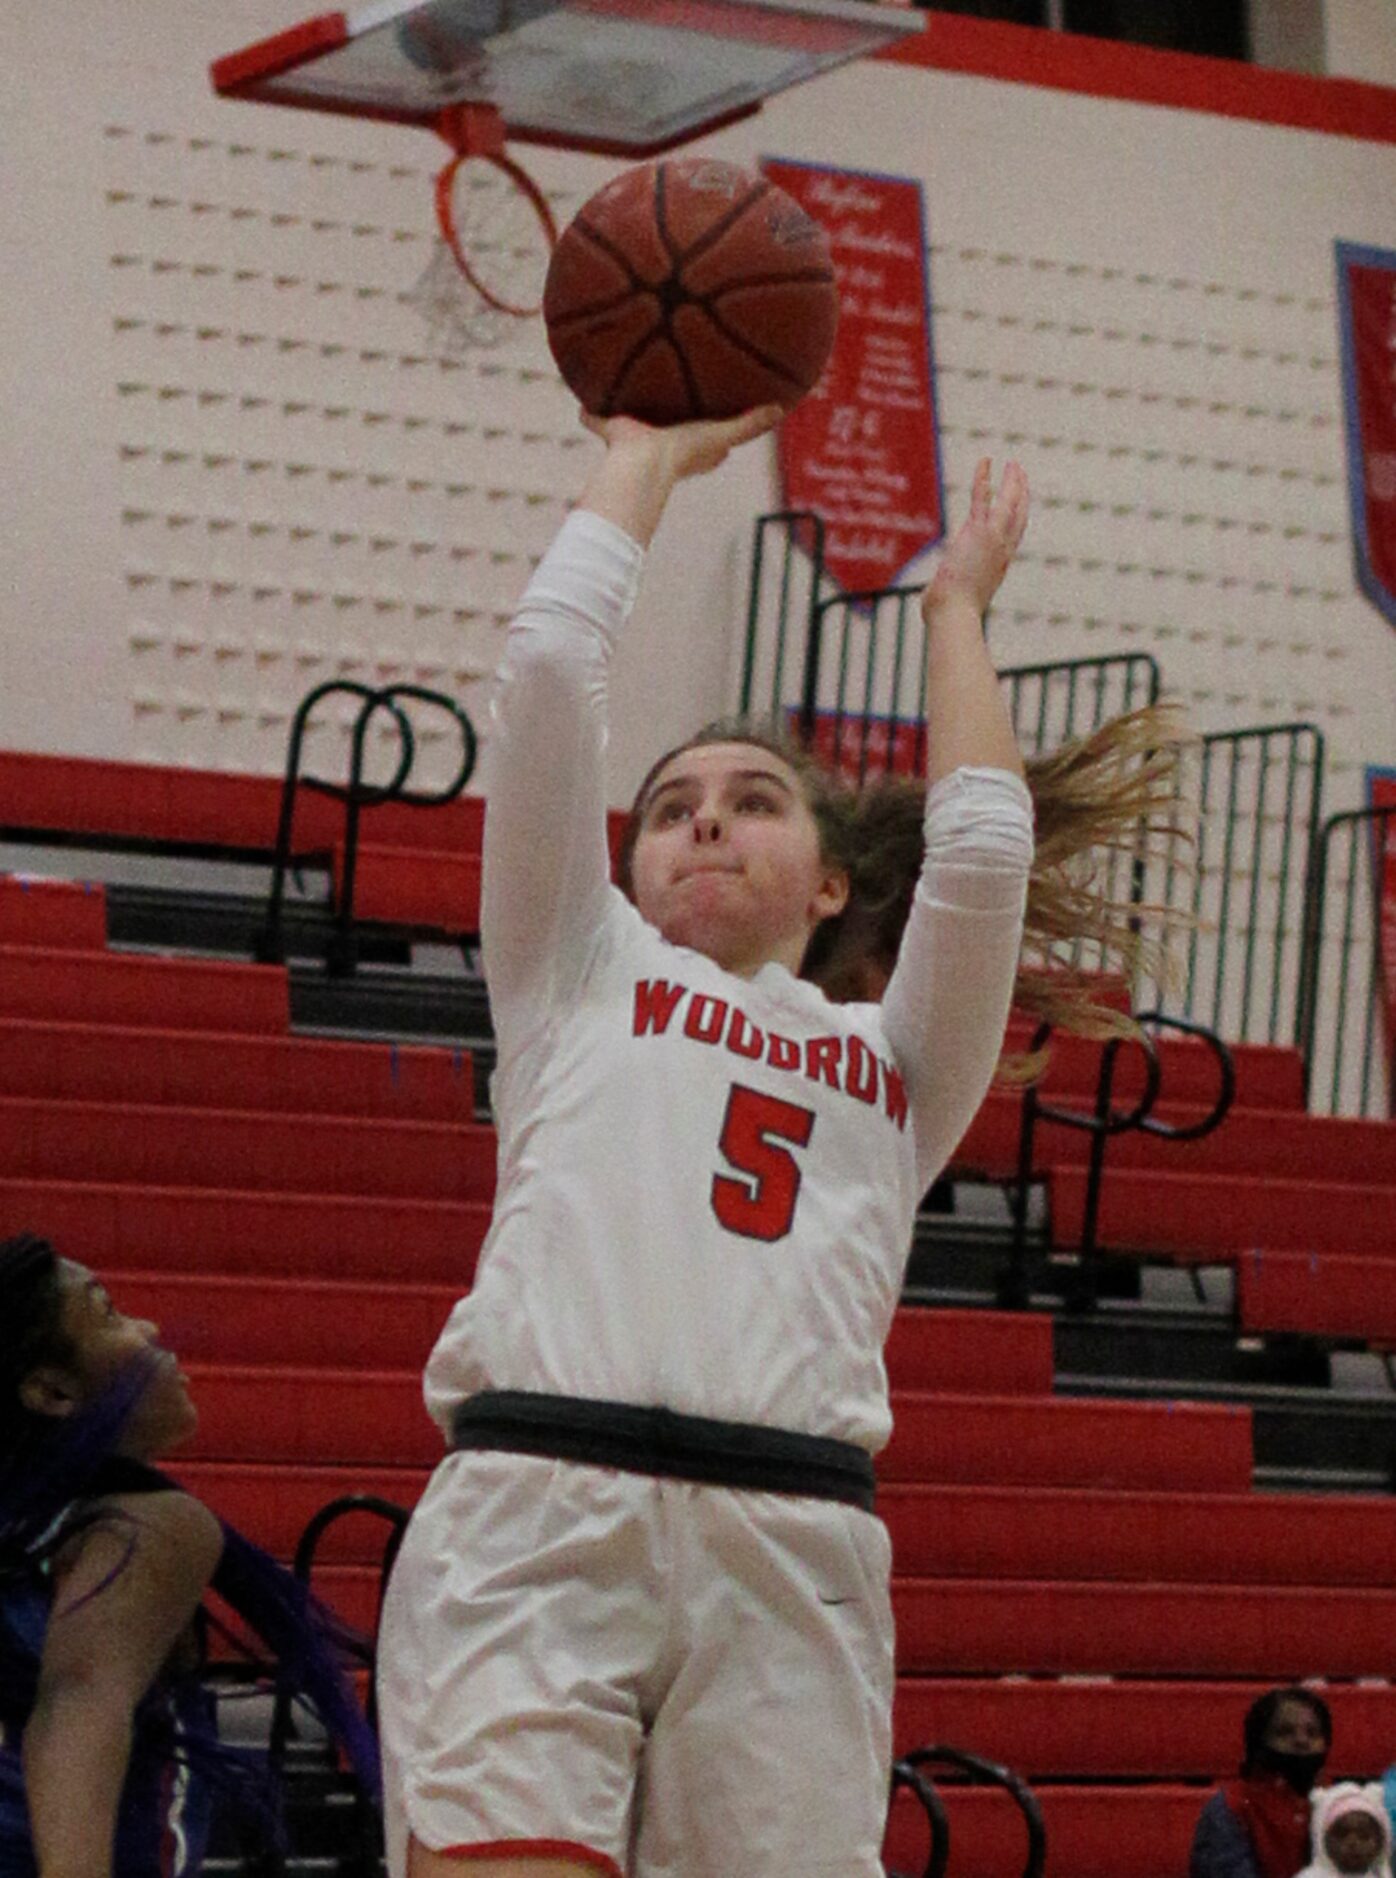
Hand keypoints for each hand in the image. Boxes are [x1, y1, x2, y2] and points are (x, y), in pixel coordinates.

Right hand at [580, 404, 783, 483]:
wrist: (643, 462)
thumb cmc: (684, 451)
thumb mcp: (722, 434)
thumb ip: (750, 424)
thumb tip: (780, 409)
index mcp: (690, 450)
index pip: (710, 442)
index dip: (715, 432)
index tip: (718, 416)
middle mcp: (664, 446)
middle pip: (672, 429)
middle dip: (675, 418)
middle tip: (676, 395)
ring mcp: (634, 439)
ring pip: (634, 420)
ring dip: (629, 410)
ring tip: (624, 383)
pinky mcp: (611, 431)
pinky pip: (596, 414)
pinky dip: (588, 410)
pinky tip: (581, 390)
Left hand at [921, 458, 1028, 621]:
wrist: (954, 614)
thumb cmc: (951, 616)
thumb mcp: (955, 601)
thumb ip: (949, 594)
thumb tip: (933, 599)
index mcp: (998, 567)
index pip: (1012, 538)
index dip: (1018, 520)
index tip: (1019, 507)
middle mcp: (1001, 551)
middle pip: (1019, 517)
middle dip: (1022, 496)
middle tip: (1022, 478)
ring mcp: (992, 539)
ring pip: (1008, 503)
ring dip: (1012, 482)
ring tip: (1014, 464)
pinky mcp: (977, 531)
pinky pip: (982, 497)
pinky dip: (983, 478)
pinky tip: (985, 461)